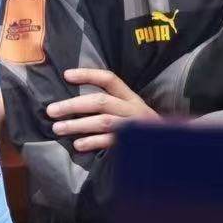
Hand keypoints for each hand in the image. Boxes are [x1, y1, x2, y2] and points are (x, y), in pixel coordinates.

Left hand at [45, 68, 159, 150]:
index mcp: (131, 97)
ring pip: (103, 121)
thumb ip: (110, 104)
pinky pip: (110, 141)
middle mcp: (133, 109)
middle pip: (100, 101)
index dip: (88, 74)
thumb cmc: (142, 128)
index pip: (109, 79)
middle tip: (50, 110)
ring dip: (77, 125)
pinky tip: (77, 145)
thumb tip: (75, 102)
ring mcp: (134, 127)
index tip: (66, 75)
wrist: (171, 149)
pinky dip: (92, 142)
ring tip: (57, 128)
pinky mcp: (133, 144)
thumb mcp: (130, 110)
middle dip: (73, 105)